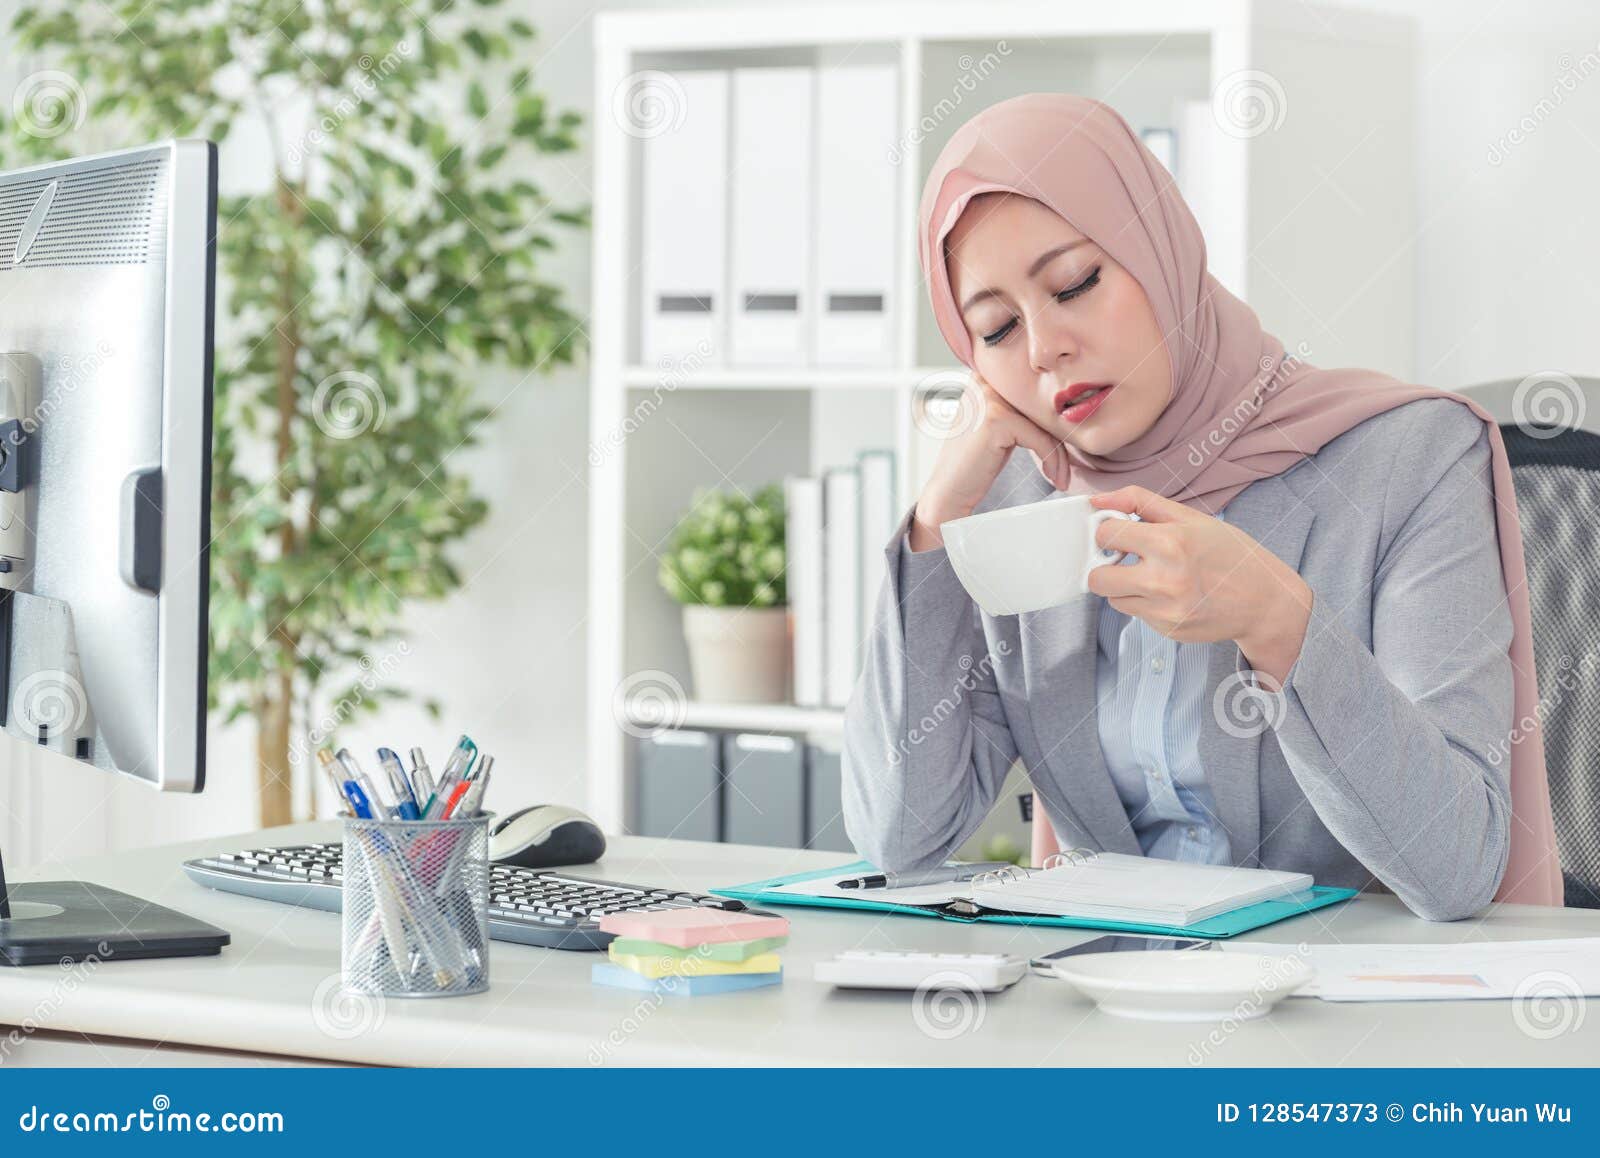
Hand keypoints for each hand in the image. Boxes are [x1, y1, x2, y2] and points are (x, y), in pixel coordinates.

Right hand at [908, 372, 1071, 551]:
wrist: (949, 491)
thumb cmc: (974, 462)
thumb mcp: (997, 425)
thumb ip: (1018, 409)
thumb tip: (1062, 406)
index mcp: (983, 377)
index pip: (1032, 394)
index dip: (1051, 420)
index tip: (1063, 448)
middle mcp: (984, 382)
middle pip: (1039, 406)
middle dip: (1058, 437)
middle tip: (1064, 464)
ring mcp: (988, 398)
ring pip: (1043, 423)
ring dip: (1059, 453)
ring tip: (1059, 475)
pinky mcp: (997, 419)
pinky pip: (1040, 438)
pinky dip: (1052, 459)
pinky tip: (1054, 476)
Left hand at [1086, 486, 1313, 686]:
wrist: (1265, 601)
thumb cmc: (1229, 553)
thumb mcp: (1190, 517)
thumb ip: (1139, 501)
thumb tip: (1096, 499)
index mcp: (1170, 543)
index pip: (1106, 535)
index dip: (1108, 531)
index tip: (1119, 533)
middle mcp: (1165, 580)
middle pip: (1097, 578)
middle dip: (1105, 566)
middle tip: (1125, 559)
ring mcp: (1165, 610)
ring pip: (1112, 599)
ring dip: (1123, 587)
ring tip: (1152, 576)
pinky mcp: (1167, 630)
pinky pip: (1134, 614)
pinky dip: (1144, 603)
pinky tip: (1170, 594)